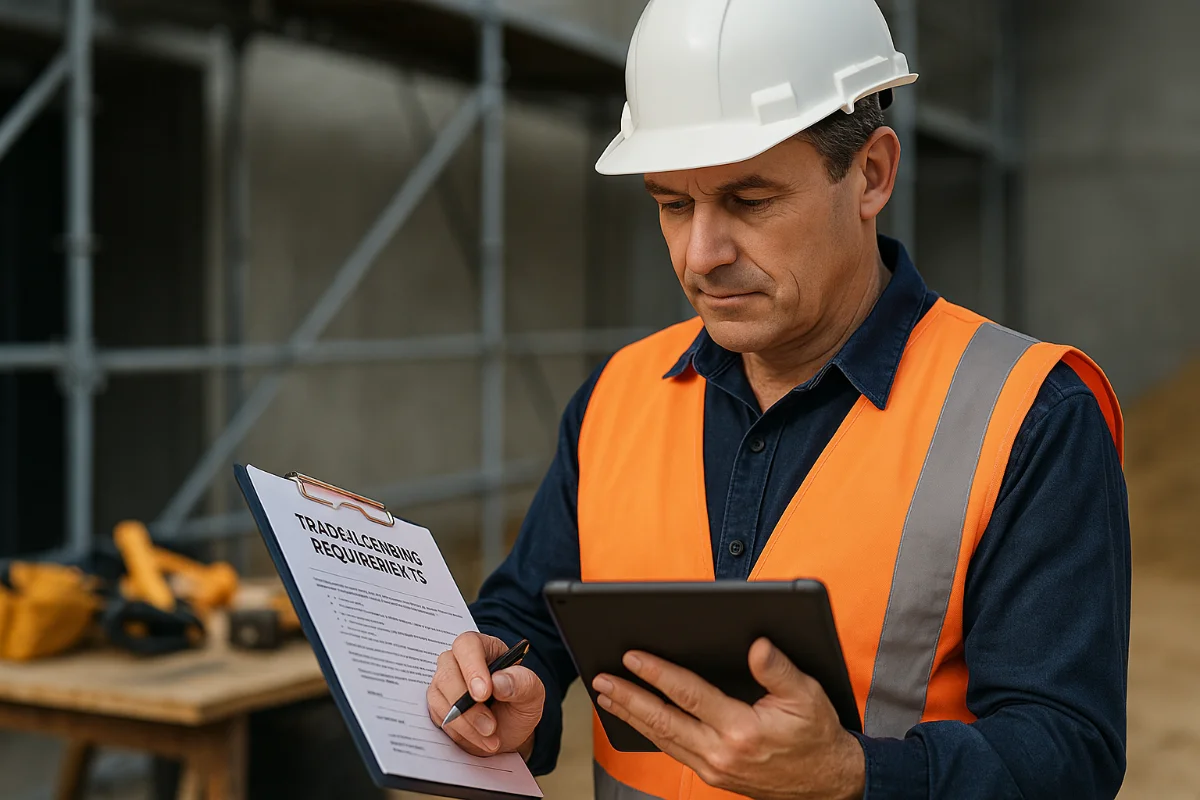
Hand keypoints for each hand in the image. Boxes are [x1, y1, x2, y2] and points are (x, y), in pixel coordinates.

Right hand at [427, 632, 544, 758]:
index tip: (484, 694)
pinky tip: (481, 739)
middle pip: (448, 673)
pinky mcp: (438, 704)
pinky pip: (438, 716)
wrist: (509, 731)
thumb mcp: (532, 693)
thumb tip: (498, 682)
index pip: (468, 645)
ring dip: (466, 723)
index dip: (472, 668)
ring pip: (440, 698)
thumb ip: (521, 683)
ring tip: (491, 737)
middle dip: (468, 706)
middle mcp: (458, 660)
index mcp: (484, 647)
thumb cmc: (519, 703)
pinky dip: (460, 732)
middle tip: (490, 726)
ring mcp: (444, 682)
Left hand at [592, 638, 864, 799]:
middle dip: (628, 698)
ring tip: (606, 695)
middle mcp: (721, 753)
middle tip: (600, 679)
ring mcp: (714, 768)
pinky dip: (649, 732)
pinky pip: (673, 750)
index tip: (631, 657)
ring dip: (631, 715)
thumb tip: (756, 644)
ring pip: (662, 738)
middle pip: (663, 720)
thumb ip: (778, 669)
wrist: (827, 782)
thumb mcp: (807, 696)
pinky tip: (636, 718)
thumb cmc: (816, 735)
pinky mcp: (713, 775)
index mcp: (742, 730)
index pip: (689, 696)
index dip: (658, 674)